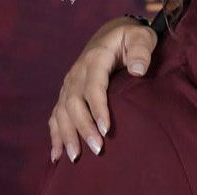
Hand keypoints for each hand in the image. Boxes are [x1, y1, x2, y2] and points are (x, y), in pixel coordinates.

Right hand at [48, 17, 157, 162]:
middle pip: (74, 103)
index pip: (94, 87)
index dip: (98, 109)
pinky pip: (56, 115)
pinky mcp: (67, 93)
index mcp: (95, 60)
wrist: (113, 34)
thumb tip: (138, 70)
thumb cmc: (132, 40)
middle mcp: (77, 73)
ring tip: (74, 158)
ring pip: (62, 111)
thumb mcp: (142, 38)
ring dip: (66, 135)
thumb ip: (141, 51)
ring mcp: (69, 84)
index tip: (107, 130)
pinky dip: (55, 135)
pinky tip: (57, 155)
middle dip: (83, 128)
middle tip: (97, 150)